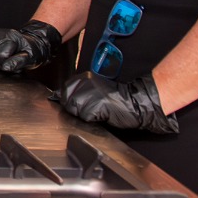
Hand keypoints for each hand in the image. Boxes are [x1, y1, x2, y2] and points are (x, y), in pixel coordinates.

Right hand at [0, 20, 61, 73]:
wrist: (32, 43)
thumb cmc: (32, 50)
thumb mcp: (31, 57)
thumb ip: (19, 62)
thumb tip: (5, 67)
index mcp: (11, 36)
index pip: (0, 55)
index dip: (7, 65)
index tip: (16, 68)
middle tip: (8, 67)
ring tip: (2, 63)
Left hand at [57, 72, 177, 133]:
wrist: (135, 103)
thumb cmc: (117, 98)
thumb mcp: (95, 88)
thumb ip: (80, 90)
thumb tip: (61, 97)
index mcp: (84, 78)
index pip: (64, 90)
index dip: (69, 99)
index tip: (76, 104)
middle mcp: (84, 83)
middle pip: (67, 101)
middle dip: (75, 108)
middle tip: (91, 109)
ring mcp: (88, 94)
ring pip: (74, 110)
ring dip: (84, 114)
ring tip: (97, 111)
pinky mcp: (93, 106)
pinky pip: (85, 117)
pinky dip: (91, 119)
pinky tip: (101, 115)